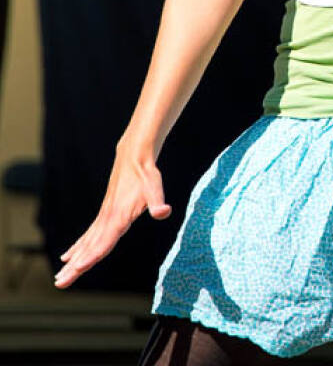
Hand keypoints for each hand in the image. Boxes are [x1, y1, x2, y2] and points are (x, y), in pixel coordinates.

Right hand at [54, 148, 170, 288]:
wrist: (134, 157)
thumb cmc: (146, 174)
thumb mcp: (155, 186)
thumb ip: (157, 201)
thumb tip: (164, 212)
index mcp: (118, 216)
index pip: (104, 241)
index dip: (93, 256)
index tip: (78, 269)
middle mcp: (107, 219)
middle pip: (90, 248)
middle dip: (75, 267)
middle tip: (59, 284)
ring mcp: (104, 217)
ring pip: (85, 244)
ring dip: (72, 261)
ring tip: (59, 279)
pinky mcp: (104, 214)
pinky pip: (88, 235)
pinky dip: (77, 247)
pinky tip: (67, 257)